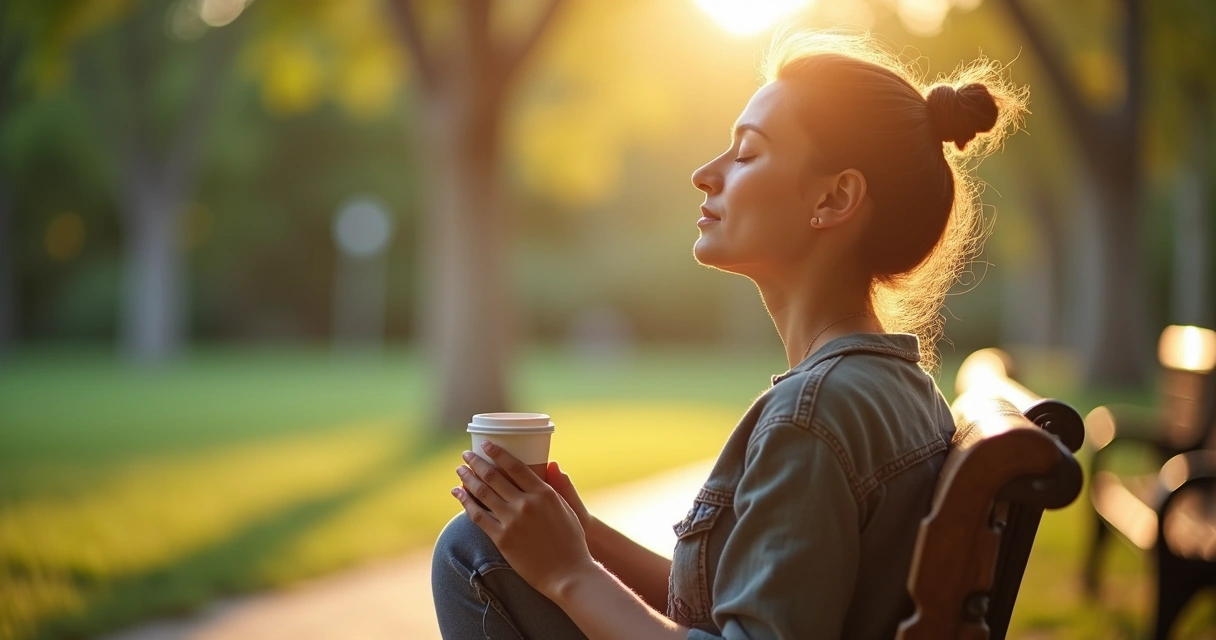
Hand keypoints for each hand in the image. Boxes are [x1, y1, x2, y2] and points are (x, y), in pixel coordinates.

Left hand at [453, 441, 596, 597]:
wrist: (567, 573)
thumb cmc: (572, 541)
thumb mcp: (570, 508)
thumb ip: (559, 485)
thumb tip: (552, 463)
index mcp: (544, 493)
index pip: (515, 466)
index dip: (497, 453)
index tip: (485, 444)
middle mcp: (526, 503)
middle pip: (494, 476)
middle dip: (477, 462)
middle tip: (466, 455)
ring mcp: (512, 521)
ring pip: (483, 493)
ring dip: (468, 478)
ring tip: (459, 470)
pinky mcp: (502, 538)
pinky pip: (478, 516)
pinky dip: (466, 502)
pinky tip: (458, 493)